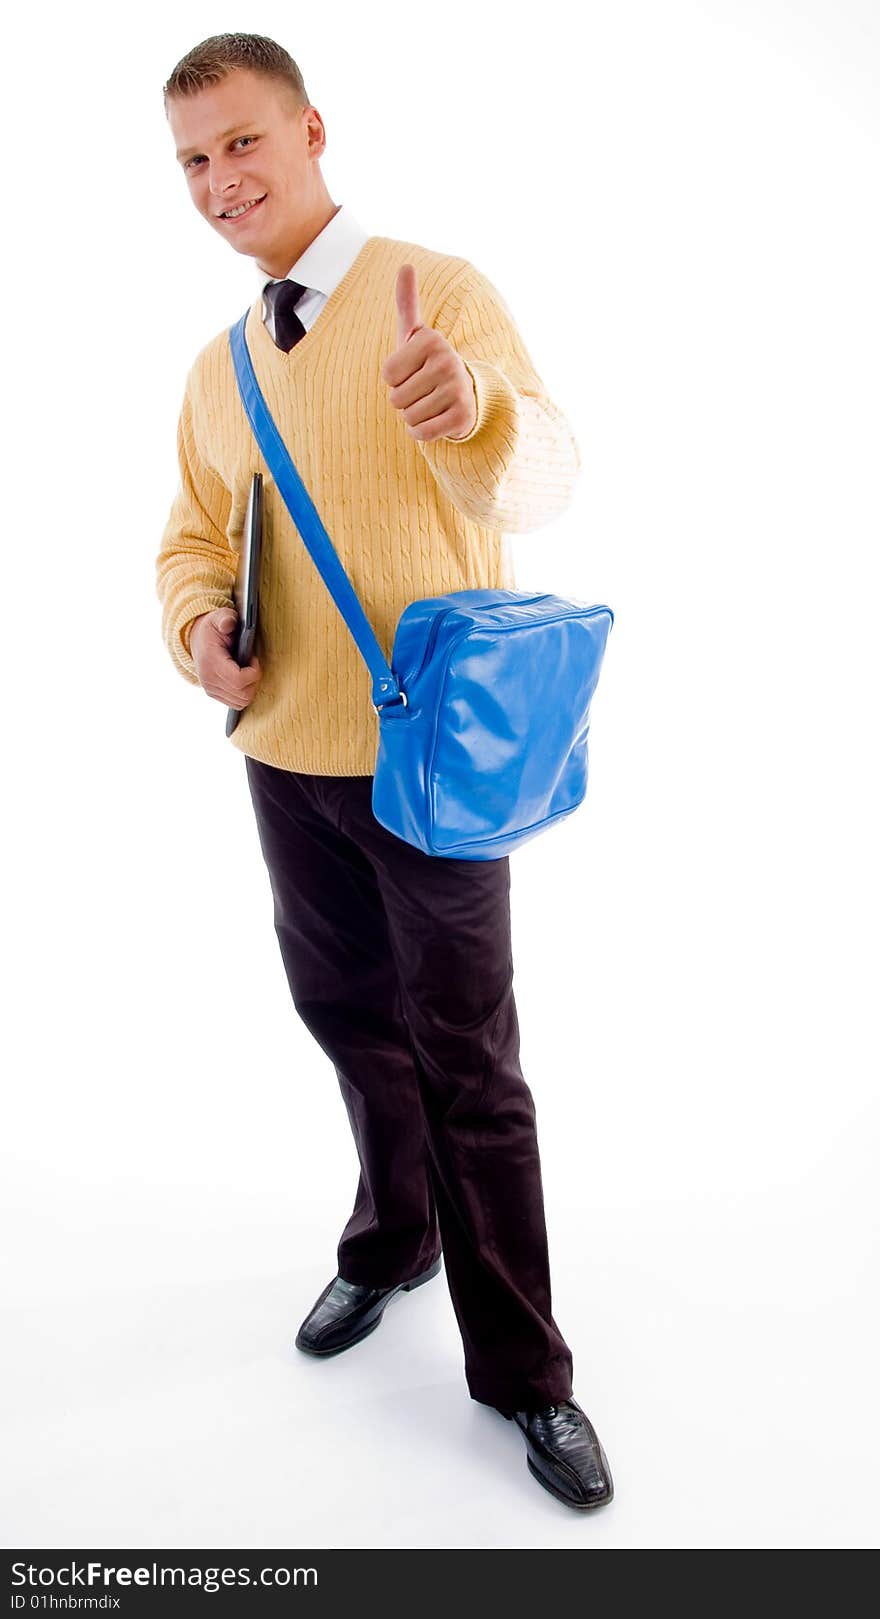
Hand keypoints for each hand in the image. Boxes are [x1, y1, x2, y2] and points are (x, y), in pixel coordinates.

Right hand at [189, 608, 262, 709]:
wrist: (197, 639)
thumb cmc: (212, 629)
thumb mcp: (219, 617)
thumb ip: (225, 618)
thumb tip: (228, 624)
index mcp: (211, 662)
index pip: (238, 680)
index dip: (253, 672)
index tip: (253, 658)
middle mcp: (209, 679)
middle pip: (243, 694)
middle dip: (254, 680)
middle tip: (251, 665)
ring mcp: (210, 689)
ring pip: (241, 702)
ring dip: (250, 688)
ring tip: (247, 671)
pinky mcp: (213, 694)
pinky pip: (236, 704)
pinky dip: (243, 693)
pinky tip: (242, 678)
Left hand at [380, 264, 477, 442]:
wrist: (467, 396)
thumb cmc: (429, 364)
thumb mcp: (416, 335)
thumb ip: (407, 303)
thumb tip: (406, 265)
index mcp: (431, 340)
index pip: (387, 375)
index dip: (395, 380)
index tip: (414, 372)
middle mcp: (448, 361)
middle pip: (395, 398)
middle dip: (405, 400)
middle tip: (425, 391)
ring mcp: (458, 389)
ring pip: (408, 417)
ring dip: (414, 417)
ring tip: (432, 404)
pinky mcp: (463, 417)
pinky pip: (421, 433)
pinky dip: (423, 433)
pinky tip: (437, 420)